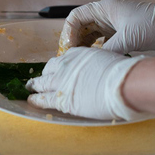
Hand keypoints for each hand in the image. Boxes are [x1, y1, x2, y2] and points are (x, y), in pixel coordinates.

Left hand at [26, 47, 151, 120]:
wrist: (125, 83)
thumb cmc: (124, 72)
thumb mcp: (109, 60)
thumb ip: (100, 64)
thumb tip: (103, 69)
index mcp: (79, 54)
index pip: (64, 59)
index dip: (60, 66)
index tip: (59, 69)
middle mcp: (66, 65)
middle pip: (50, 69)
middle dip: (45, 74)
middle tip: (40, 79)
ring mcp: (62, 81)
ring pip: (42, 83)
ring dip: (35, 86)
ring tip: (29, 88)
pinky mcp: (62, 98)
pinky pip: (44, 99)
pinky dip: (36, 99)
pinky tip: (31, 100)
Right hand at [58, 0, 154, 54]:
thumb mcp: (129, 39)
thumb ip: (107, 51)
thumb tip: (90, 63)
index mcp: (104, 8)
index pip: (75, 17)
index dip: (68, 33)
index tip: (68, 49)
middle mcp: (106, 13)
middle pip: (80, 26)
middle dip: (74, 41)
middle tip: (71, 58)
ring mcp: (113, 22)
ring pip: (90, 34)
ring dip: (84, 46)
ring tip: (81, 61)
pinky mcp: (120, 32)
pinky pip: (101, 40)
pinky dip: (95, 49)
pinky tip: (95, 60)